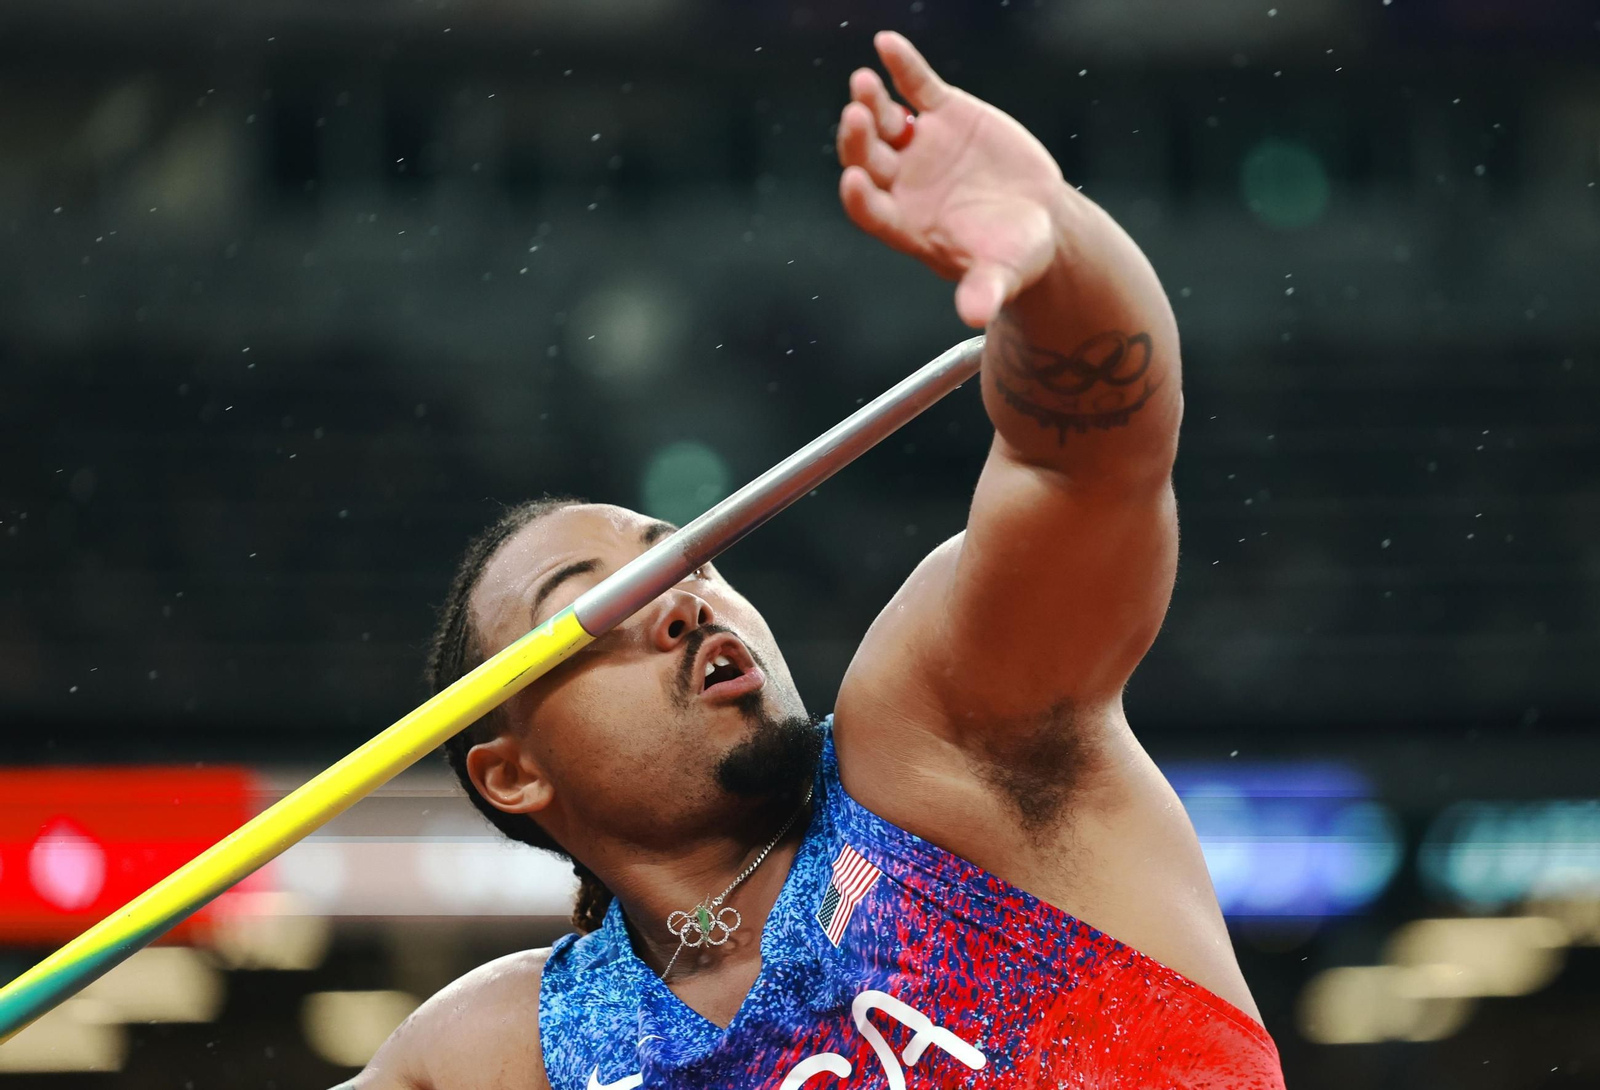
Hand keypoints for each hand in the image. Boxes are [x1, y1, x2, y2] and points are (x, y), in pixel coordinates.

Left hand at [836, 32, 1070, 328]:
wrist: (1038, 220)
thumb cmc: (1014, 256)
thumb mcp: (1003, 275)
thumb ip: (985, 292)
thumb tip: (976, 317)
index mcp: (906, 225)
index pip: (869, 211)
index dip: (859, 198)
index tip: (852, 181)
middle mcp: (901, 184)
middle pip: (867, 160)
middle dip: (858, 141)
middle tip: (855, 118)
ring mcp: (918, 146)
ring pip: (883, 121)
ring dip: (871, 102)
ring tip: (865, 83)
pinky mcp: (943, 114)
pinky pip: (916, 86)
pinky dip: (902, 66)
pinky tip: (887, 44)